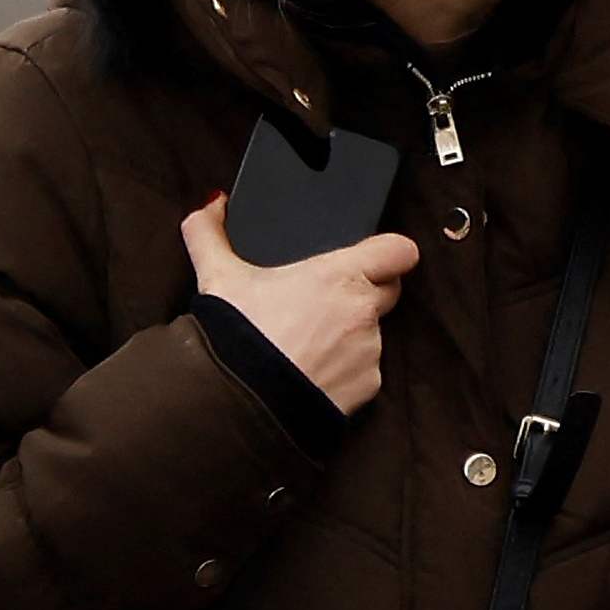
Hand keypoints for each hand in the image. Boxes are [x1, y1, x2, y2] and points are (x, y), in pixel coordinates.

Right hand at [179, 195, 417, 414]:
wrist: (237, 404)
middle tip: (324, 303)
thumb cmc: (235, 339)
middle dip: (365, 293)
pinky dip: (345, 372)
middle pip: (389, 290)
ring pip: (373, 333)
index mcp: (340, 275)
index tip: (374, 257)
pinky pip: (365, 372)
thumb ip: (210, 233)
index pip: (399, 250)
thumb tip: (211, 205)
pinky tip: (312, 373)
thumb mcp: (217, 278)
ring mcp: (369, 352)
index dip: (390, 251)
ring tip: (308, 344)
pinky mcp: (367, 388)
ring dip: (351, 336)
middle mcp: (363, 311)